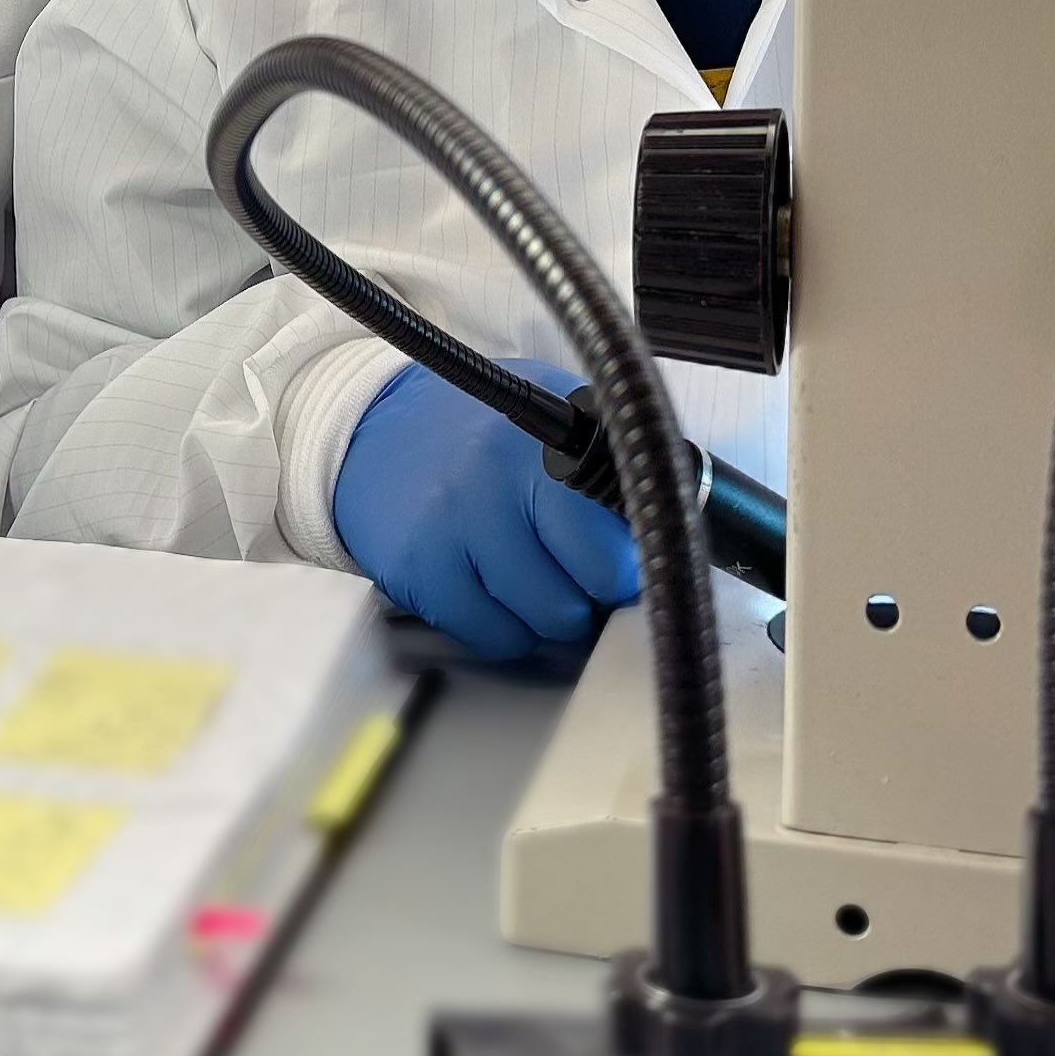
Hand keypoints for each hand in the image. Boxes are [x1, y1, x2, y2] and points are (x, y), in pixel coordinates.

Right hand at [332, 361, 643, 667]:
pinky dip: (503, 627)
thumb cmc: (484, 431)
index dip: (629, 565)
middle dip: (591, 594)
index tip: (621, 561)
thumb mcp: (558, 418)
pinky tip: (491, 587)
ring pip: (543, 623)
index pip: (617, 545)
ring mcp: (451, 526)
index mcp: (549, 441)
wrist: (372, 425)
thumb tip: (682, 536)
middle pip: (584, 593)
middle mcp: (497, 479)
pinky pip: (492, 637)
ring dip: (548, 615)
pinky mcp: (417, 568)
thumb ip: (615, 468)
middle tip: (575, 571)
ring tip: (530, 574)